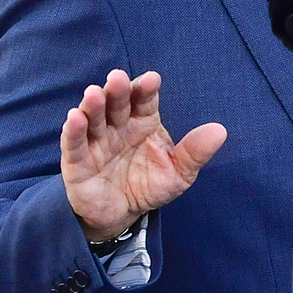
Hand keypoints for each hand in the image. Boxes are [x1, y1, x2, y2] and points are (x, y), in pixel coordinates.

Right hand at [60, 69, 225, 240]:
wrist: (122, 214)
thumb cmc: (149, 186)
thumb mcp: (179, 173)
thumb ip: (195, 152)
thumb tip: (220, 131)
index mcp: (144, 123)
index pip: (145, 100)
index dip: (146, 89)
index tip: (152, 79)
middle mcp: (119, 126)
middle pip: (118, 104)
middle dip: (118, 90)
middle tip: (118, 78)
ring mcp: (96, 142)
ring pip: (94, 118)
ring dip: (93, 105)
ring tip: (95, 93)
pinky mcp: (77, 161)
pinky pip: (74, 143)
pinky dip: (73, 130)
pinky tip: (75, 117)